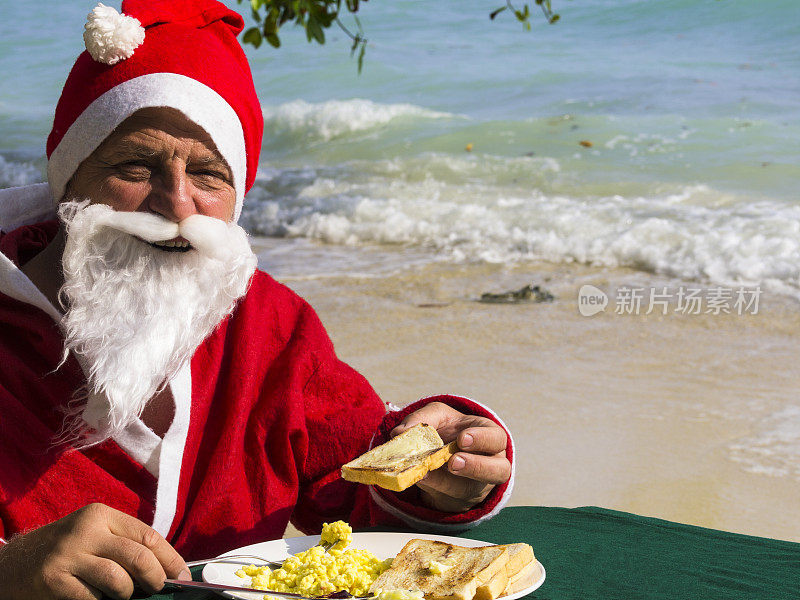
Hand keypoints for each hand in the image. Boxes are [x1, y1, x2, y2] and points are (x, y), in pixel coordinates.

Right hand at [0, 503, 189, 599]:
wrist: (15, 564)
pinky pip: (92, 598)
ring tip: (123, 595)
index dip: (170, 559)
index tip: (182, 576)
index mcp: (101, 515)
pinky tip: (96, 599)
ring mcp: (68, 555)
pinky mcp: (53, 579)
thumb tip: (167, 568)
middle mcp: (85, 530)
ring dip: (127, 594)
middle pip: (138, 557)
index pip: (148, 536)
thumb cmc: (67, 551)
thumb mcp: (95, 535)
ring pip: (118, 580)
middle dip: (156, 578)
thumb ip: (126, 544)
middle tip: (159, 589)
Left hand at [390, 402, 510, 512]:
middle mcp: (490, 464)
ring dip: (448, 483)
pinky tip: (418, 479)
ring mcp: (477, 486)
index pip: (496, 438)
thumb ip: (423, 419)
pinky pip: (449, 499)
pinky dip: (431, 488)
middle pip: (498, 471)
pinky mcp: (459, 500)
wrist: (442, 456)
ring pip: (471, 490)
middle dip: (476, 467)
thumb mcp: (439, 417)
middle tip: (453, 462)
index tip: (462, 438)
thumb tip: (400, 433)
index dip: (482, 439)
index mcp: (489, 437)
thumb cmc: (448, 431)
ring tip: (426, 473)